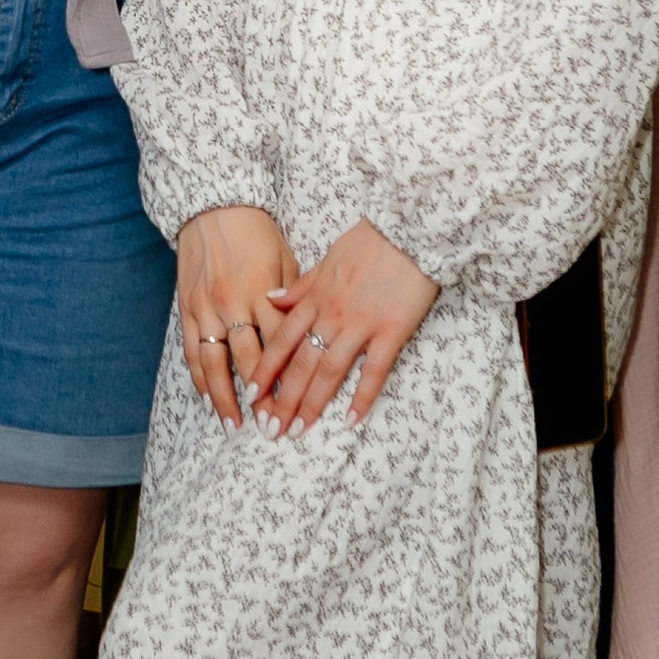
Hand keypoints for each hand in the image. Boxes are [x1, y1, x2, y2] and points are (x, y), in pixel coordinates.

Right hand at [175, 206, 299, 424]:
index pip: (281, 346)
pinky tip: (206, 399)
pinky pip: (192, 350)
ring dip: (225, 398)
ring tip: (235, 426)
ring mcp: (207, 308)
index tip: (300, 405)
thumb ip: (296, 299)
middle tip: (271, 429)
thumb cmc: (257, 232)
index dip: (290, 378)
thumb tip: (310, 332)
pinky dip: (199, 378)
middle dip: (261, 399)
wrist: (213, 205)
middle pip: (249, 362)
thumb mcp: (286, 259)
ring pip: (215, 364)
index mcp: (264, 292)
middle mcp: (234, 304)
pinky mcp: (187, 308)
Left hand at [248, 219, 438, 430]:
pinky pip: (373, 370)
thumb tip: (271, 300)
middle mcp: (331, 315)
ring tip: (298, 431)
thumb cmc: (369, 241)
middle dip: (282, 399)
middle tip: (270, 429)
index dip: (265, 370)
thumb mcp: (326, 258)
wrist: (409, 227)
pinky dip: (362, 397)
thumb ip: (300, 286)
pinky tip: (350, 420)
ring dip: (312, 404)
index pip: (281, 340)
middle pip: (300, 364)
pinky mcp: (391, 331)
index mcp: (315, 297)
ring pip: (329, 371)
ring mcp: (360, 324)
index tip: (250, 395)